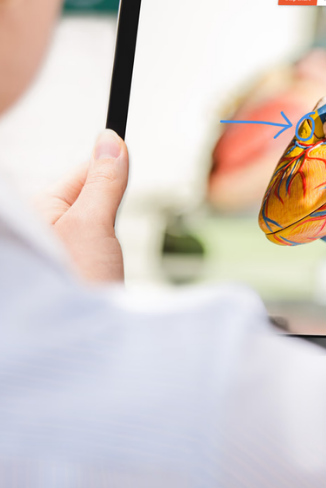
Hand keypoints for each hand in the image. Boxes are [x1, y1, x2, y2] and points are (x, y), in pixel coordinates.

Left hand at [36, 129, 127, 282]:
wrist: (81, 348)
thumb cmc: (74, 287)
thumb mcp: (93, 224)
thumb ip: (104, 180)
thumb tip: (111, 139)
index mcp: (32, 210)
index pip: (82, 172)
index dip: (110, 173)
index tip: (130, 169)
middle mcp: (38, 227)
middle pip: (90, 197)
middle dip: (109, 213)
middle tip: (106, 239)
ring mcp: (53, 249)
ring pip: (96, 225)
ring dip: (108, 240)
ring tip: (100, 263)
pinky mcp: (67, 270)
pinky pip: (94, 249)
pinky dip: (105, 258)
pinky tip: (101, 274)